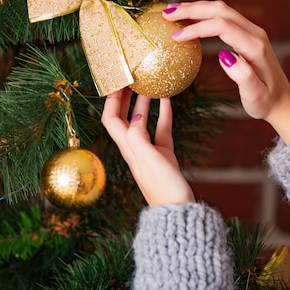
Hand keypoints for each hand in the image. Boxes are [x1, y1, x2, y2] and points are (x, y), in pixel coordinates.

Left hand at [101, 87, 194, 205]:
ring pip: (142, 120)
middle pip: (122, 117)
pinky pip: (161, 128)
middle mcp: (133, 146)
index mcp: (126, 147)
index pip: (110, 118)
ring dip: (143, 102)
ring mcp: (149, 150)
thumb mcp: (148, 159)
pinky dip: (163, 113)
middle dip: (123, 97)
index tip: (116, 81)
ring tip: (147, 84)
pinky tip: (168, 100)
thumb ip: (138, 135)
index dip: (111, 100)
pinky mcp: (163, 154)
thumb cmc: (162, 188)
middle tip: (128, 78)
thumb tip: (136, 114)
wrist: (178, 211)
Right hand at [165, 0, 289, 142]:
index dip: (197, 28)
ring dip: (196, 8)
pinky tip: (188, 18)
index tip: (175, 36)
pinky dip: (203, 13)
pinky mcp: (246, 33)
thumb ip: (242, 76)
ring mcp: (251, 31)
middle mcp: (254, 33)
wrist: (282, 101)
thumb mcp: (255, 96)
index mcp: (254, 47)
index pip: (221, 26)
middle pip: (220, 10)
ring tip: (171, 12)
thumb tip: (224, 56)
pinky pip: (222, 16)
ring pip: (221, 9)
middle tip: (166, 14)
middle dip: (192, 9)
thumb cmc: (265, 102)